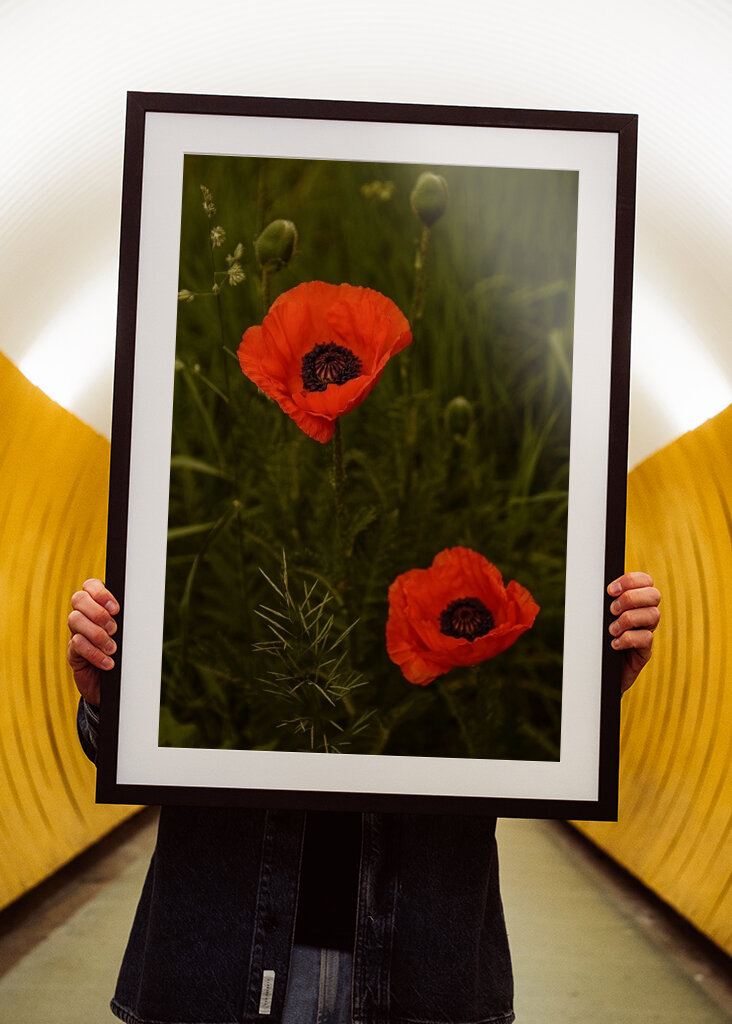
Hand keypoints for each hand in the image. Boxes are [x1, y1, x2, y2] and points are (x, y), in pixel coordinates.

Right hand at [67, 579, 119, 705]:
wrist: (116, 684)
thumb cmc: (126, 653)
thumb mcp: (129, 634)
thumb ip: (129, 620)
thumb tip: (142, 609)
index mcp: (98, 605)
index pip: (90, 585)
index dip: (100, 593)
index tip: (116, 609)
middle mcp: (84, 615)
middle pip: (78, 599)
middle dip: (98, 612)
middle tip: (114, 629)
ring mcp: (76, 632)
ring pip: (75, 620)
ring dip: (97, 634)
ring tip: (112, 648)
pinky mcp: (73, 652)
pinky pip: (77, 644)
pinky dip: (94, 653)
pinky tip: (108, 662)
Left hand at [607, 571, 660, 692]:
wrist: (597, 672)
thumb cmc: (596, 640)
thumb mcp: (597, 618)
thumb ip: (600, 602)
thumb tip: (590, 586)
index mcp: (635, 602)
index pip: (645, 581)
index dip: (631, 580)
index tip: (610, 590)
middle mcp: (645, 615)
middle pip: (654, 595)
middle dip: (630, 598)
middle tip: (612, 610)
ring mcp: (646, 632)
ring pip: (653, 615)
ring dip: (628, 619)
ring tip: (611, 630)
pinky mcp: (645, 651)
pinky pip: (646, 638)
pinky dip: (628, 639)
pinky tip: (614, 644)